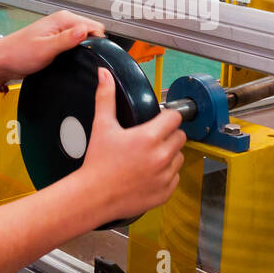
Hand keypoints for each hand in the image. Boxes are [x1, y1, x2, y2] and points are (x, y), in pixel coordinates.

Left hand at [0, 10, 105, 82]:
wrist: (2, 61)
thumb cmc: (18, 53)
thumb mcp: (45, 49)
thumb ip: (67, 40)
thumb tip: (86, 31)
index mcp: (63, 19)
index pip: (94, 26)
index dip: (98, 41)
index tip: (97, 54)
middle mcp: (63, 22)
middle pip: (91, 31)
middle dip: (93, 45)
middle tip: (88, 60)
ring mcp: (60, 31)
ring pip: (84, 38)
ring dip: (84, 48)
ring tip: (81, 61)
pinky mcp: (57, 41)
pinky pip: (75, 44)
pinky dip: (77, 51)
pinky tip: (73, 60)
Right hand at [77, 68, 184, 222]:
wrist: (93, 196)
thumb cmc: (98, 163)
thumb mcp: (102, 126)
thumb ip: (106, 97)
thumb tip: (104, 75)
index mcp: (149, 137)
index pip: (175, 118)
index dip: (167, 116)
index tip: (161, 119)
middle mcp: (161, 157)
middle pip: (180, 137)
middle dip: (168, 135)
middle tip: (151, 139)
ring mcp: (165, 176)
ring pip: (179, 157)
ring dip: (169, 154)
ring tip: (149, 156)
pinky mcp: (165, 192)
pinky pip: (175, 177)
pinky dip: (166, 174)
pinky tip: (149, 172)